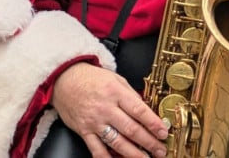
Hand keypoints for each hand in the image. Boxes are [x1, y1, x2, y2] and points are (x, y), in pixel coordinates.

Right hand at [50, 62, 167, 157]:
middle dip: (149, 142)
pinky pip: (96, 149)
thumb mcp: (116, 79)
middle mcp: (106, 108)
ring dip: (134, 153)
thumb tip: (147, 109)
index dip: (153, 123)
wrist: (63, 80)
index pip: (139, 110)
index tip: (164, 132)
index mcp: (116, 93)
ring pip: (117, 142)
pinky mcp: (84, 131)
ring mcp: (94, 122)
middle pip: (131, 129)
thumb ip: (131, 94)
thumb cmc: (91, 78)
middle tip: (160, 150)